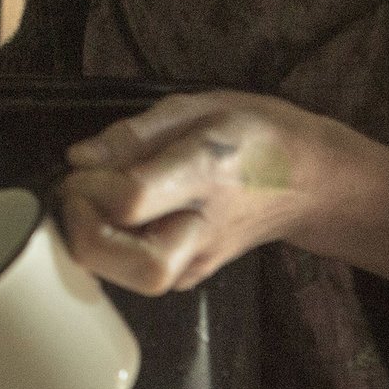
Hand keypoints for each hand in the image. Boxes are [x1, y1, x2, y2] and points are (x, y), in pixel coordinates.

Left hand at [52, 90, 388, 294]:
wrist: (311, 182)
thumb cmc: (256, 135)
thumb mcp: (199, 107)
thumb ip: (134, 133)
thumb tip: (79, 158)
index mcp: (206, 173)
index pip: (135, 200)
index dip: (92, 188)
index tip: (81, 168)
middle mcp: (205, 226)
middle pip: (141, 268)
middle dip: (88, 238)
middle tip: (78, 200)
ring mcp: (202, 259)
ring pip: (136, 281)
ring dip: (96, 246)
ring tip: (96, 206)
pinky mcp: (194, 274)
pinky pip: (138, 276)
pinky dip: (114, 250)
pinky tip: (120, 219)